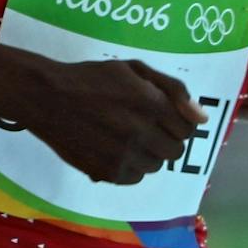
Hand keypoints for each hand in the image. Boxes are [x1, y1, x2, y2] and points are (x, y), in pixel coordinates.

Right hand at [4, 57, 205, 185]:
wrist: (45, 97)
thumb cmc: (91, 79)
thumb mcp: (133, 69)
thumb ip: (173, 89)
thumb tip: (203, 118)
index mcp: (151, 102)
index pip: (188, 127)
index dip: (176, 121)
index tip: (159, 116)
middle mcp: (141, 131)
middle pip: (175, 150)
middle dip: (164, 138)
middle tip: (142, 126)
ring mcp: (124, 155)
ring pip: (156, 166)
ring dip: (147, 153)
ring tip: (125, 138)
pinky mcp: (107, 172)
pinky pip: (135, 178)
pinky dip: (129, 167)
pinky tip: (113, 150)